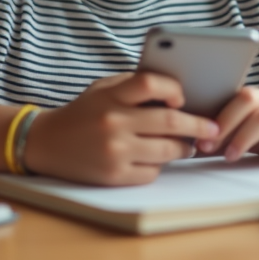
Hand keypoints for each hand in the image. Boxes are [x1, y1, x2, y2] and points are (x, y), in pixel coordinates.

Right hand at [24, 72, 219, 185]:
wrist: (46, 143)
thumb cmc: (83, 112)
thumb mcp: (102, 89)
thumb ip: (133, 85)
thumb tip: (176, 92)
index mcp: (110, 96)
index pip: (151, 83)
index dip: (174, 89)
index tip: (184, 98)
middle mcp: (113, 122)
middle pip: (170, 121)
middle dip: (198, 125)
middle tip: (212, 129)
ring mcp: (115, 151)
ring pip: (168, 150)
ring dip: (185, 148)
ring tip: (189, 144)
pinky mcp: (114, 175)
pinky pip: (152, 171)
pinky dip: (161, 165)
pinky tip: (159, 159)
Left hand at [197, 87, 258, 162]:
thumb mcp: (244, 133)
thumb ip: (221, 136)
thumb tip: (188, 144)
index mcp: (251, 99)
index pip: (227, 99)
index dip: (209, 117)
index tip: (194, 138)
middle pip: (245, 100)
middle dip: (223, 123)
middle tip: (206, 146)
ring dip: (244, 136)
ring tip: (230, 155)